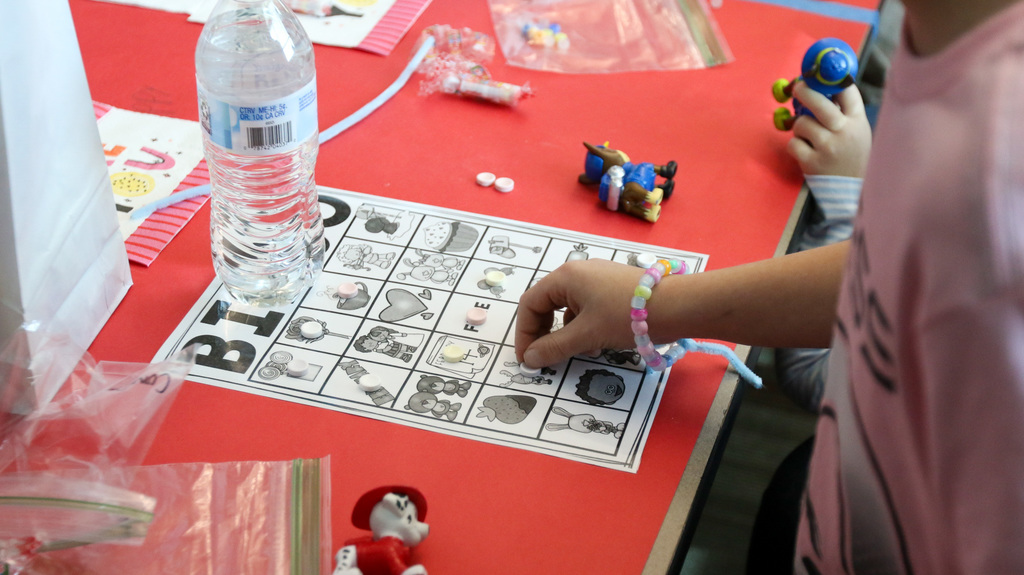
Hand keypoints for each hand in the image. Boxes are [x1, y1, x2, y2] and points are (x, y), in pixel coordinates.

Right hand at [515, 260, 643, 367]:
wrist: (676, 306)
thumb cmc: (625, 315)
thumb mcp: (586, 335)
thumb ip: (554, 348)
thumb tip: (529, 359)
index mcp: (565, 277)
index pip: (530, 304)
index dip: (524, 333)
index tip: (528, 358)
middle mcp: (578, 273)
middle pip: (547, 305)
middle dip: (545, 333)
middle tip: (546, 358)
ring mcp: (596, 278)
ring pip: (568, 309)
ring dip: (567, 334)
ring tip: (580, 352)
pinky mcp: (612, 288)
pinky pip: (587, 309)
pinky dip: (586, 328)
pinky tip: (599, 344)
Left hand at [788, 82, 871, 177]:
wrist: (852, 191)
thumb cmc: (852, 156)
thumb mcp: (858, 131)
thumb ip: (844, 111)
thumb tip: (820, 86)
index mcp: (858, 121)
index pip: (847, 90)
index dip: (830, 78)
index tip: (817, 74)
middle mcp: (844, 132)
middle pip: (819, 102)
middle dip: (805, 91)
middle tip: (797, 87)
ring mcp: (828, 147)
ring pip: (802, 123)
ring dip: (800, 126)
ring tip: (808, 135)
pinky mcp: (812, 162)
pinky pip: (793, 143)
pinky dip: (795, 145)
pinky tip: (805, 151)